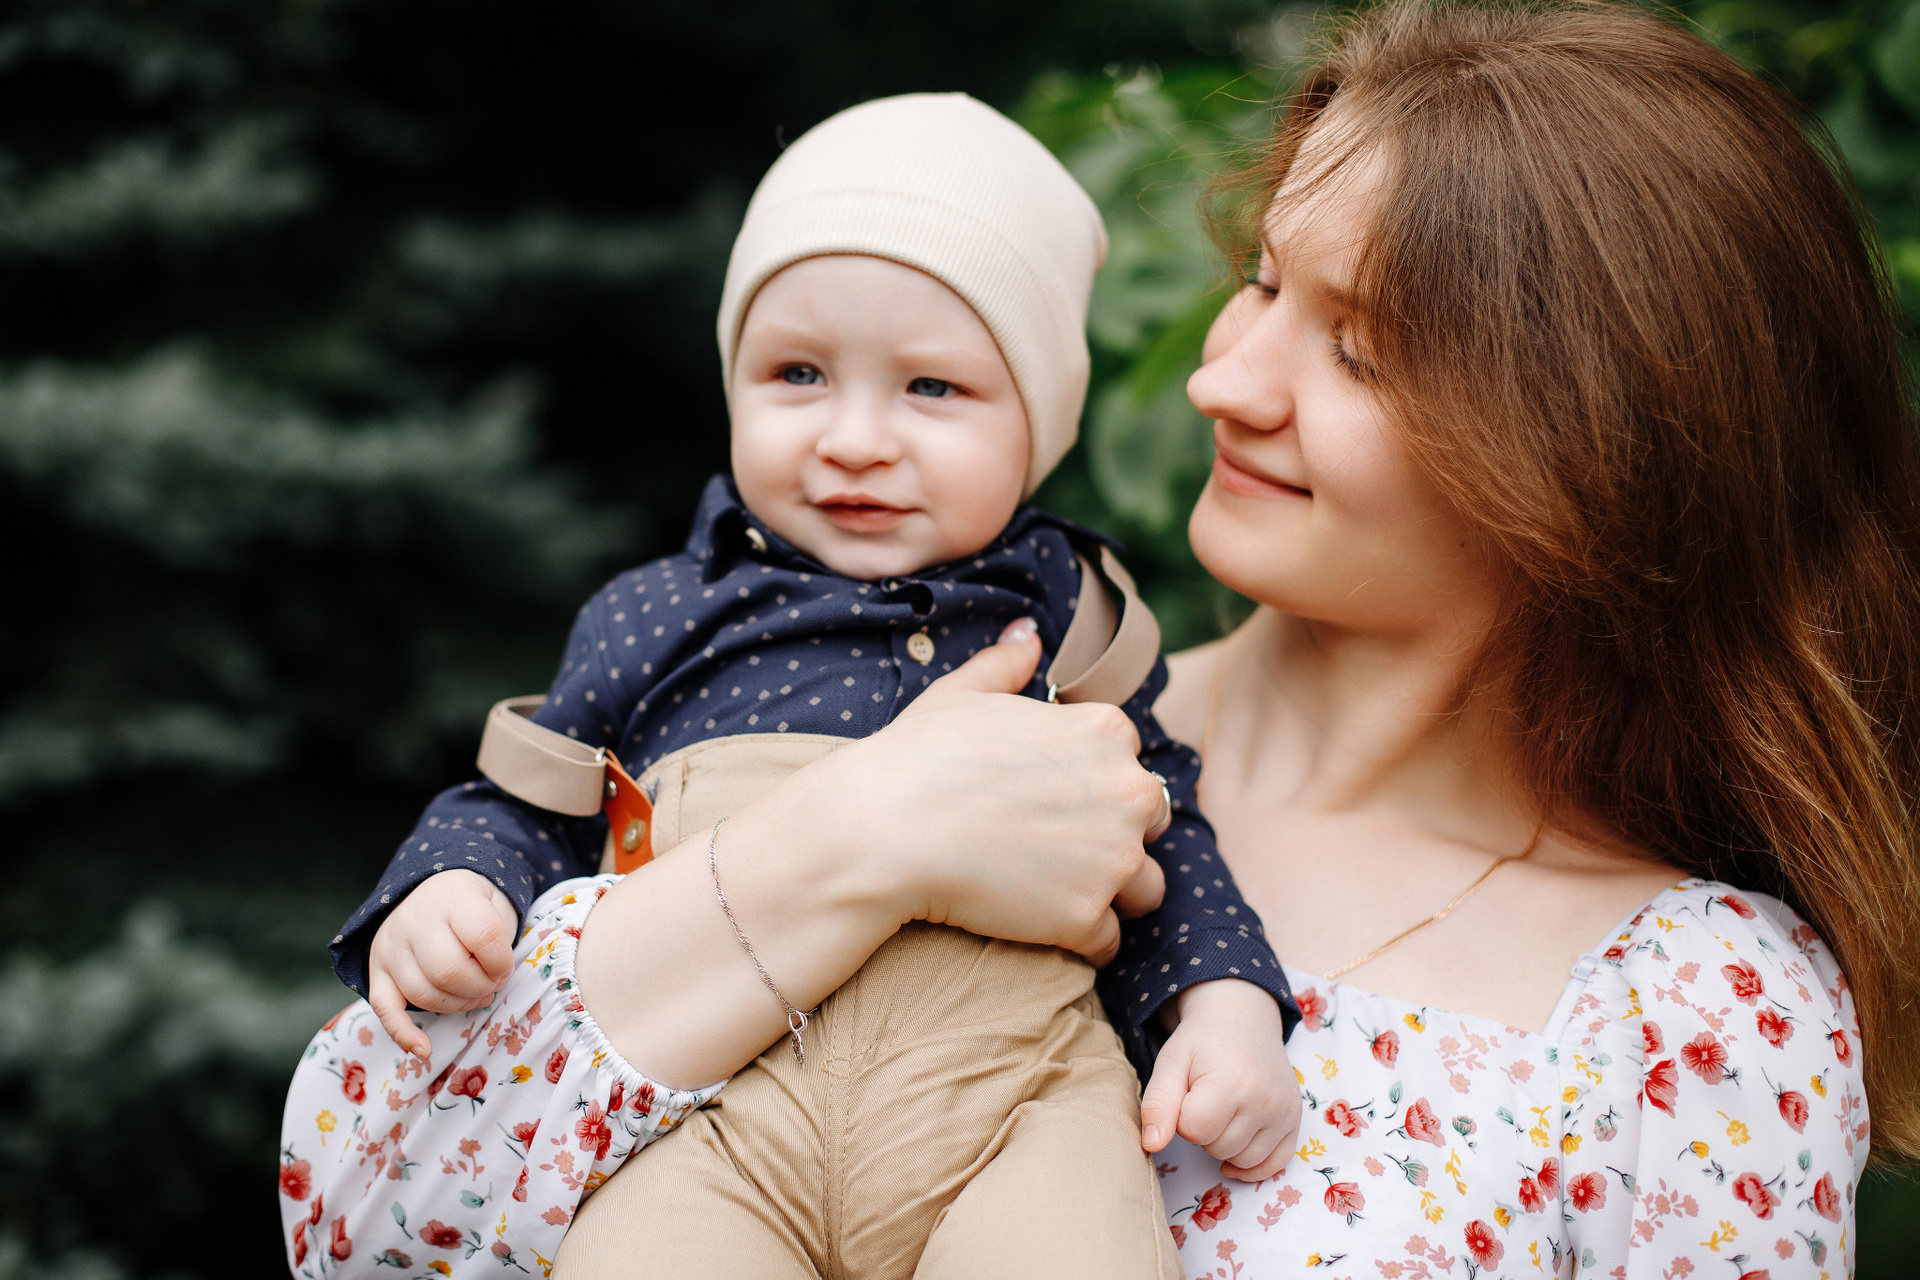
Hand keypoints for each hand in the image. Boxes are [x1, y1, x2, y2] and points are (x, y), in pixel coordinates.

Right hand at [367, 870, 518, 1058]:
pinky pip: (384, 1008)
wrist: (435, 886)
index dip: (501, 963)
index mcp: (452, 898)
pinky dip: (403, 1033)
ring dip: (456, 1006)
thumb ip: (497, 937)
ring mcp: (391, 946)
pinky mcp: (376, 969)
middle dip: (479, 988)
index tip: (505, 968)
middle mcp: (415, 920)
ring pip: (422, 993)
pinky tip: (424, 1050)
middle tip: (490, 985)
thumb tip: (493, 980)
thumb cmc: (473, 904)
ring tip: (474, 996)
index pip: (482, 937)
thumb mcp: (495, 904)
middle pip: (449, 971)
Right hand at [573, 618, 1169, 1087]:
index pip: (1128, 759)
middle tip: (1050, 845)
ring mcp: (1114, 858)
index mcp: (1104, 732)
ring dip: (1109, 893)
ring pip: (1144, 888)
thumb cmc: (917, 757)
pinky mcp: (1088, 916)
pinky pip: (1107, 941)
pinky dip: (1078, 938)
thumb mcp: (961, 695)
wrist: (883, 831)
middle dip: (1114, 835)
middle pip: (1151, 821)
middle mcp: (1128, 791)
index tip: (1047, 795)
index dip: (1089, 780)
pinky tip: (1033, 923)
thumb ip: (1007, 665)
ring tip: (1050, 890)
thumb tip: (1028, 635)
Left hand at [1140, 979, 1300, 1181]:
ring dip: (1226, 1145)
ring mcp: (1284, 1111)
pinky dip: (1254, 1165)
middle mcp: (1264, 1099)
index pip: (1195, 1131)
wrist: (1241, 1019)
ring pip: (1244, 1160)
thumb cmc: (1201, 1042)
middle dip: (1204, 1131)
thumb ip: (1158, 1103)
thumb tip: (1151, 1145)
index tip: (1187, 1095)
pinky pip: (1275, 1164)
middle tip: (1205, 1100)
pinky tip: (1237, 1148)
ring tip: (1223, 1112)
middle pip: (1219, 1148)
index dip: (1182, 1117)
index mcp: (1230, 1082)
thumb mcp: (1170, 1062)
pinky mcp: (1295, 1120)